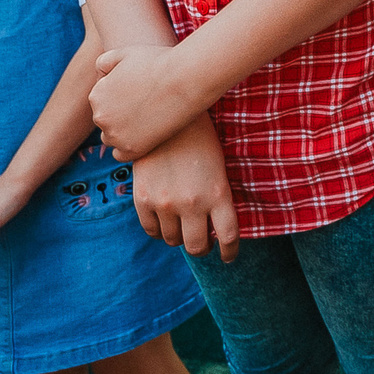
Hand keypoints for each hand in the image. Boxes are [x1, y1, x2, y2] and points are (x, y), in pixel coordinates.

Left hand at [91, 45, 202, 160]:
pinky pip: (121, 155)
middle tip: (146, 107)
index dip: (120, 98)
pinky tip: (146, 136)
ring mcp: (115, 135)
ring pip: (111, 138)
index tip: (139, 94)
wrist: (185, 79)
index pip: (102, 102)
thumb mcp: (125, 52)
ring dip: (124, 132)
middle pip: (105, 120)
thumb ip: (104, 62)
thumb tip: (99, 77)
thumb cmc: (159, 62)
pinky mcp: (132, 149)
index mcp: (96, 95)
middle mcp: (100, 116)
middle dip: (120, 115)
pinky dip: (130, 148)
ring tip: (147, 121)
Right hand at [132, 116, 240, 261]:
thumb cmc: (200, 138)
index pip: (228, 236)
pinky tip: (164, 223)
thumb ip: (217, 197)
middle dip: (202, 248)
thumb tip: (214, 226)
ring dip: (179, 238)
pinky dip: (158, 231)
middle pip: (197, 246)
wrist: (168, 116)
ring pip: (173, 240)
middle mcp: (193, 203)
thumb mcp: (219, 166)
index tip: (227, 257)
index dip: (229, 252)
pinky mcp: (144, 199)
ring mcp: (166, 203)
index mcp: (219, 193)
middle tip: (203, 244)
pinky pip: (151, 230)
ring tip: (183, 229)